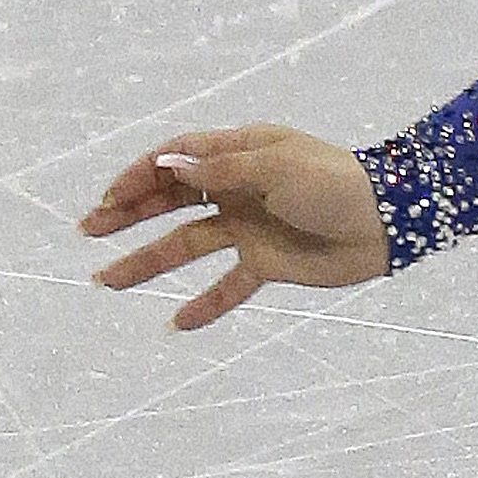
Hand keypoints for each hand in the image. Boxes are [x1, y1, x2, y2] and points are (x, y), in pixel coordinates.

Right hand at [80, 125, 389, 329]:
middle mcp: (239, 188)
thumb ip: (221, 169)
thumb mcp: (275, 166)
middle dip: (128, 213)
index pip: (177, 159)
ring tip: (105, 281)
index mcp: (241, 152)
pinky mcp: (268, 263)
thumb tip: (168, 164)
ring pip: (187, 244)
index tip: (109, 197)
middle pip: (171, 199)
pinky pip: (227, 287)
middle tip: (88, 230)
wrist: (388, 221)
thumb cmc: (334, 182)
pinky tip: (175, 324)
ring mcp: (250, 227)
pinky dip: (204, 305)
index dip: (139, 175)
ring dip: (147, 261)